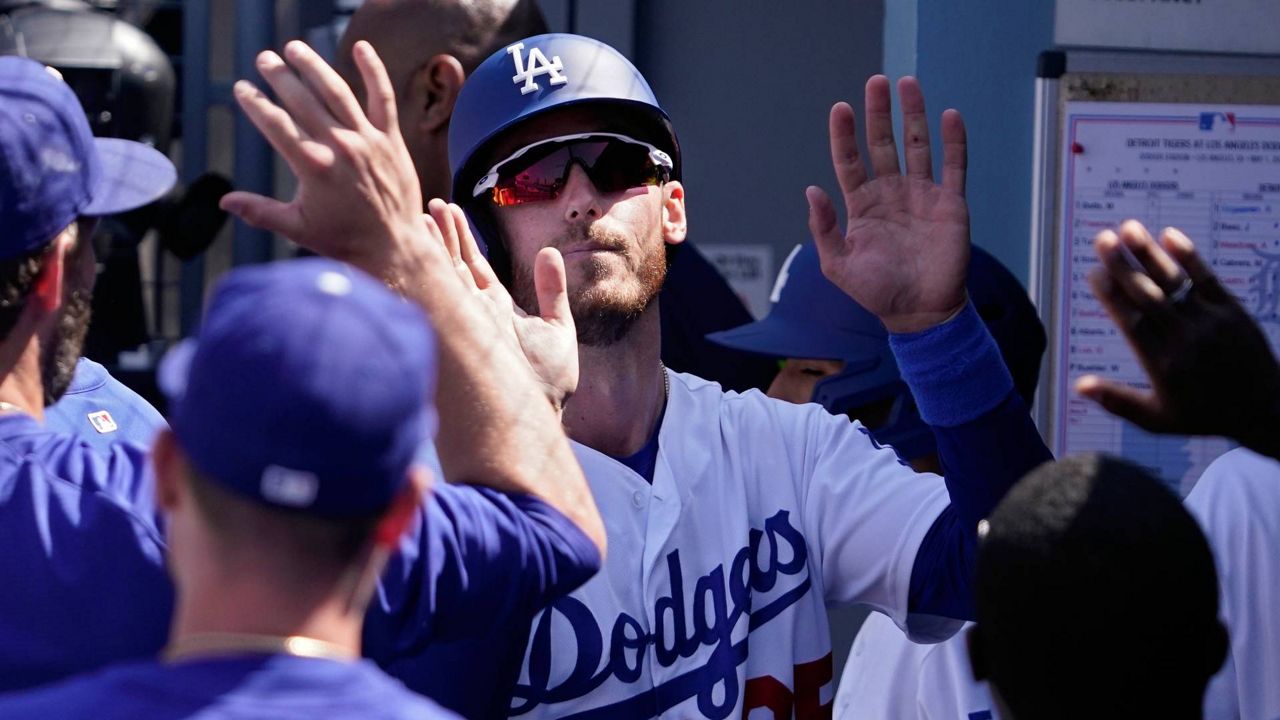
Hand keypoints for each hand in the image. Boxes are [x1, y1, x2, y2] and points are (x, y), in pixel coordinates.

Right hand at [219, 40, 428, 278]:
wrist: (393, 247)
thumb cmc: (344, 239)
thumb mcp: (297, 228)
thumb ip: (260, 211)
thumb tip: (223, 201)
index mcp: (312, 166)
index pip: (274, 123)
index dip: (255, 102)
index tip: (242, 88)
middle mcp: (339, 147)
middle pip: (302, 100)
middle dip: (279, 76)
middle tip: (265, 59)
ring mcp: (367, 140)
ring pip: (337, 92)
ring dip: (314, 66)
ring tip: (294, 49)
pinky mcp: (391, 140)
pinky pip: (383, 98)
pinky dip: (374, 71)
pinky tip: (360, 47)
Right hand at [428, 200, 578, 410]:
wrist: (538, 419)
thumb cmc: (548, 384)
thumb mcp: (558, 329)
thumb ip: (553, 292)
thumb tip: (548, 252)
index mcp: (496, 308)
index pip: (473, 266)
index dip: (461, 238)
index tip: (449, 209)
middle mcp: (476, 313)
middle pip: (453, 265)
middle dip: (442, 235)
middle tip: (430, 203)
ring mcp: (466, 322)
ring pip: (445, 276)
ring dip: (434, 246)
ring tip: (423, 215)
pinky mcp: (461, 332)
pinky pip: (443, 296)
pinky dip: (431, 271)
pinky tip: (421, 248)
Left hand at [807, 76, 969, 333]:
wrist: (919, 313)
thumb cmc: (876, 292)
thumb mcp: (839, 265)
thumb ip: (824, 228)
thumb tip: (812, 190)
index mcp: (862, 205)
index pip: (850, 161)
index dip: (844, 135)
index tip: (840, 108)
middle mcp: (891, 193)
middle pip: (883, 143)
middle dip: (879, 113)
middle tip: (876, 82)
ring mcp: (922, 195)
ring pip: (917, 145)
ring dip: (914, 115)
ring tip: (907, 83)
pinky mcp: (951, 203)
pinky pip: (954, 165)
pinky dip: (953, 141)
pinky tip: (949, 114)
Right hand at [1076, 220, 1279, 457]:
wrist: (1265, 409)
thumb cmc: (1203, 416)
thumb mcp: (1157, 419)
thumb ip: (1117, 401)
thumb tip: (1079, 385)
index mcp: (1162, 365)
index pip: (1132, 322)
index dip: (1112, 295)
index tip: (1095, 272)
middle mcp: (1185, 340)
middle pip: (1149, 295)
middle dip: (1123, 265)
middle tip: (1102, 239)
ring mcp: (1211, 323)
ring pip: (1175, 282)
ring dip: (1150, 253)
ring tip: (1129, 227)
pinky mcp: (1233, 312)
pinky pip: (1208, 279)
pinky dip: (1189, 257)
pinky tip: (1170, 235)